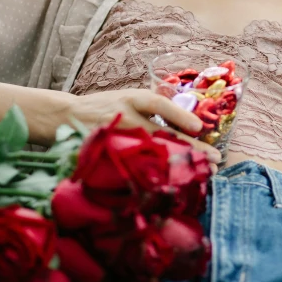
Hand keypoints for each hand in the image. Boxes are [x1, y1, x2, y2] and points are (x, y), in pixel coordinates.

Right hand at [68, 88, 221, 168]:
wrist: (67, 115)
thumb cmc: (106, 107)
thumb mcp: (129, 98)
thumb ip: (153, 107)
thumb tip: (189, 123)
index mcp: (131, 99)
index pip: (157, 104)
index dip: (178, 115)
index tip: (199, 128)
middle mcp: (124, 117)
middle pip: (160, 135)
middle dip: (189, 149)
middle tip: (215, 159)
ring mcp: (115, 139)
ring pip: (151, 155)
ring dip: (179, 165)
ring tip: (204, 174)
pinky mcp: (109, 157)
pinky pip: (135, 169)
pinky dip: (157, 176)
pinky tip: (174, 184)